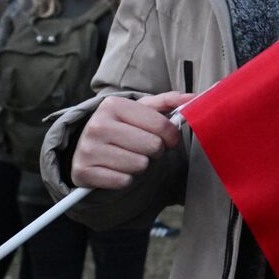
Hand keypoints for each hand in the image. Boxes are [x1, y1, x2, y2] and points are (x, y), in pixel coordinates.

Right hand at [70, 91, 190, 189]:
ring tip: (129, 157)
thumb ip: (168, 102)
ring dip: (140, 165)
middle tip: (144, 148)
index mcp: (114, 105)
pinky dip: (125, 179)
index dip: (171, 136)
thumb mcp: (141, 110)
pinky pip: (124, 181)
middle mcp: (98, 125)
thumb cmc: (122, 128)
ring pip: (140, 165)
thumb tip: (194, 97)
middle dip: (155, 151)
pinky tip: (116, 169)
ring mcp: (89, 149)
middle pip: (153, 147)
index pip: (161, 125)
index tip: (168, 138)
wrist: (86, 148)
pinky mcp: (85, 172)